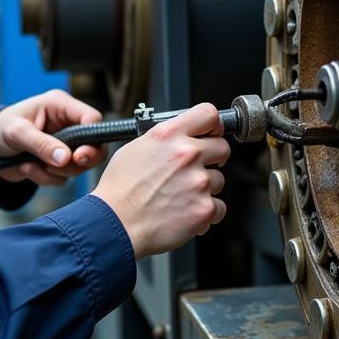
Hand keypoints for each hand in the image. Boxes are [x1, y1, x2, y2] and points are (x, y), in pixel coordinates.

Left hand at [0, 89, 107, 185]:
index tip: (79, 156)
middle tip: (61, 166)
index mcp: (61, 106)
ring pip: (80, 165)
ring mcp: (65, 145)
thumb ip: (41, 144)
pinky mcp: (58, 162)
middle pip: (95, 145)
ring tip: (32, 165)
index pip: (92, 118)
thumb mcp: (17, 133)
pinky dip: (46, 178)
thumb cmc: (0, 128)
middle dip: (79, 161)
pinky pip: (64, 177)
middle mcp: (67, 124)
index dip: (93, 138)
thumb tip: (65, 158)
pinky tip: (28, 169)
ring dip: (57, 172)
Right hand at [91, 103, 229, 259]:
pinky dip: (206, 212)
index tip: (212, 133)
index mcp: (169, 135)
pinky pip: (219, 207)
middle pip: (222, 147)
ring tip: (181, 196)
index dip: (214, 125)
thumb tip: (179, 137)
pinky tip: (186, 211)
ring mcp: (199, 181)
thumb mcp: (135, 148)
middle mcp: (187, 154)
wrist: (116, 225)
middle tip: (197, 169)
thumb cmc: (120, 190)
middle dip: (213, 158)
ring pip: (219, 179)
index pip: (209, 114)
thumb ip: (164, 138)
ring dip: (205, 187)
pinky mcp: (204, 208)